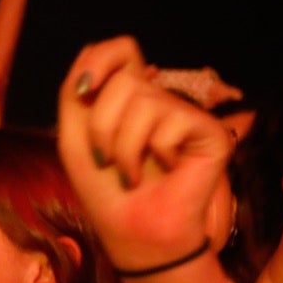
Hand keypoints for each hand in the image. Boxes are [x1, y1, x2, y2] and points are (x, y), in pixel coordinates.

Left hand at [57, 38, 232, 270]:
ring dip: (125, 146)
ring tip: (131, 173)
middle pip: (126, 79)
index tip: (81, 91)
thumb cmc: (105, 191)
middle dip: (103, 126)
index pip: (121, 50)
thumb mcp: (75, 138)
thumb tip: (90, 54)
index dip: (100, 59)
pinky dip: (156, 152)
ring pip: (144, 101)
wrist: (133, 232)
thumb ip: (74, 94)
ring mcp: (185, 113)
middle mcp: (159, 100)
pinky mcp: (208, 130)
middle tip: (108, 160)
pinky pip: (171, 122)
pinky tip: (164, 170)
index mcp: (127, 98)